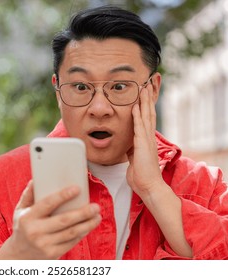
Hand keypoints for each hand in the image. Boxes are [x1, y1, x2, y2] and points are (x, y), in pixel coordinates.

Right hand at [0, 180, 100, 258]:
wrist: (19, 255)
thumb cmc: (23, 227)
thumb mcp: (20, 210)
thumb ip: (29, 194)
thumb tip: (37, 179)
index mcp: (27, 217)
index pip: (47, 204)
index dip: (63, 196)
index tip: (77, 189)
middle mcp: (35, 231)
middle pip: (64, 220)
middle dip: (82, 213)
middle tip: (95, 206)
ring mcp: (44, 244)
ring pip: (71, 233)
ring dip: (87, 224)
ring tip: (97, 216)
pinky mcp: (53, 254)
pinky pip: (71, 242)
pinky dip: (82, 233)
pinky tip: (89, 226)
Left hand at [126, 85, 192, 256]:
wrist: (148, 186)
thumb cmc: (141, 176)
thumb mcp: (133, 160)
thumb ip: (132, 152)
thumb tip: (128, 148)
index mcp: (145, 141)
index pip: (145, 120)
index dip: (144, 107)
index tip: (143, 95)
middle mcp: (148, 138)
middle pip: (148, 114)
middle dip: (146, 99)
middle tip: (146, 85)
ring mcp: (146, 140)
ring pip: (145, 116)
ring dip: (144, 102)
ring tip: (143, 88)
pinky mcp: (143, 145)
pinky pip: (139, 127)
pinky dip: (137, 115)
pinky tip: (136, 105)